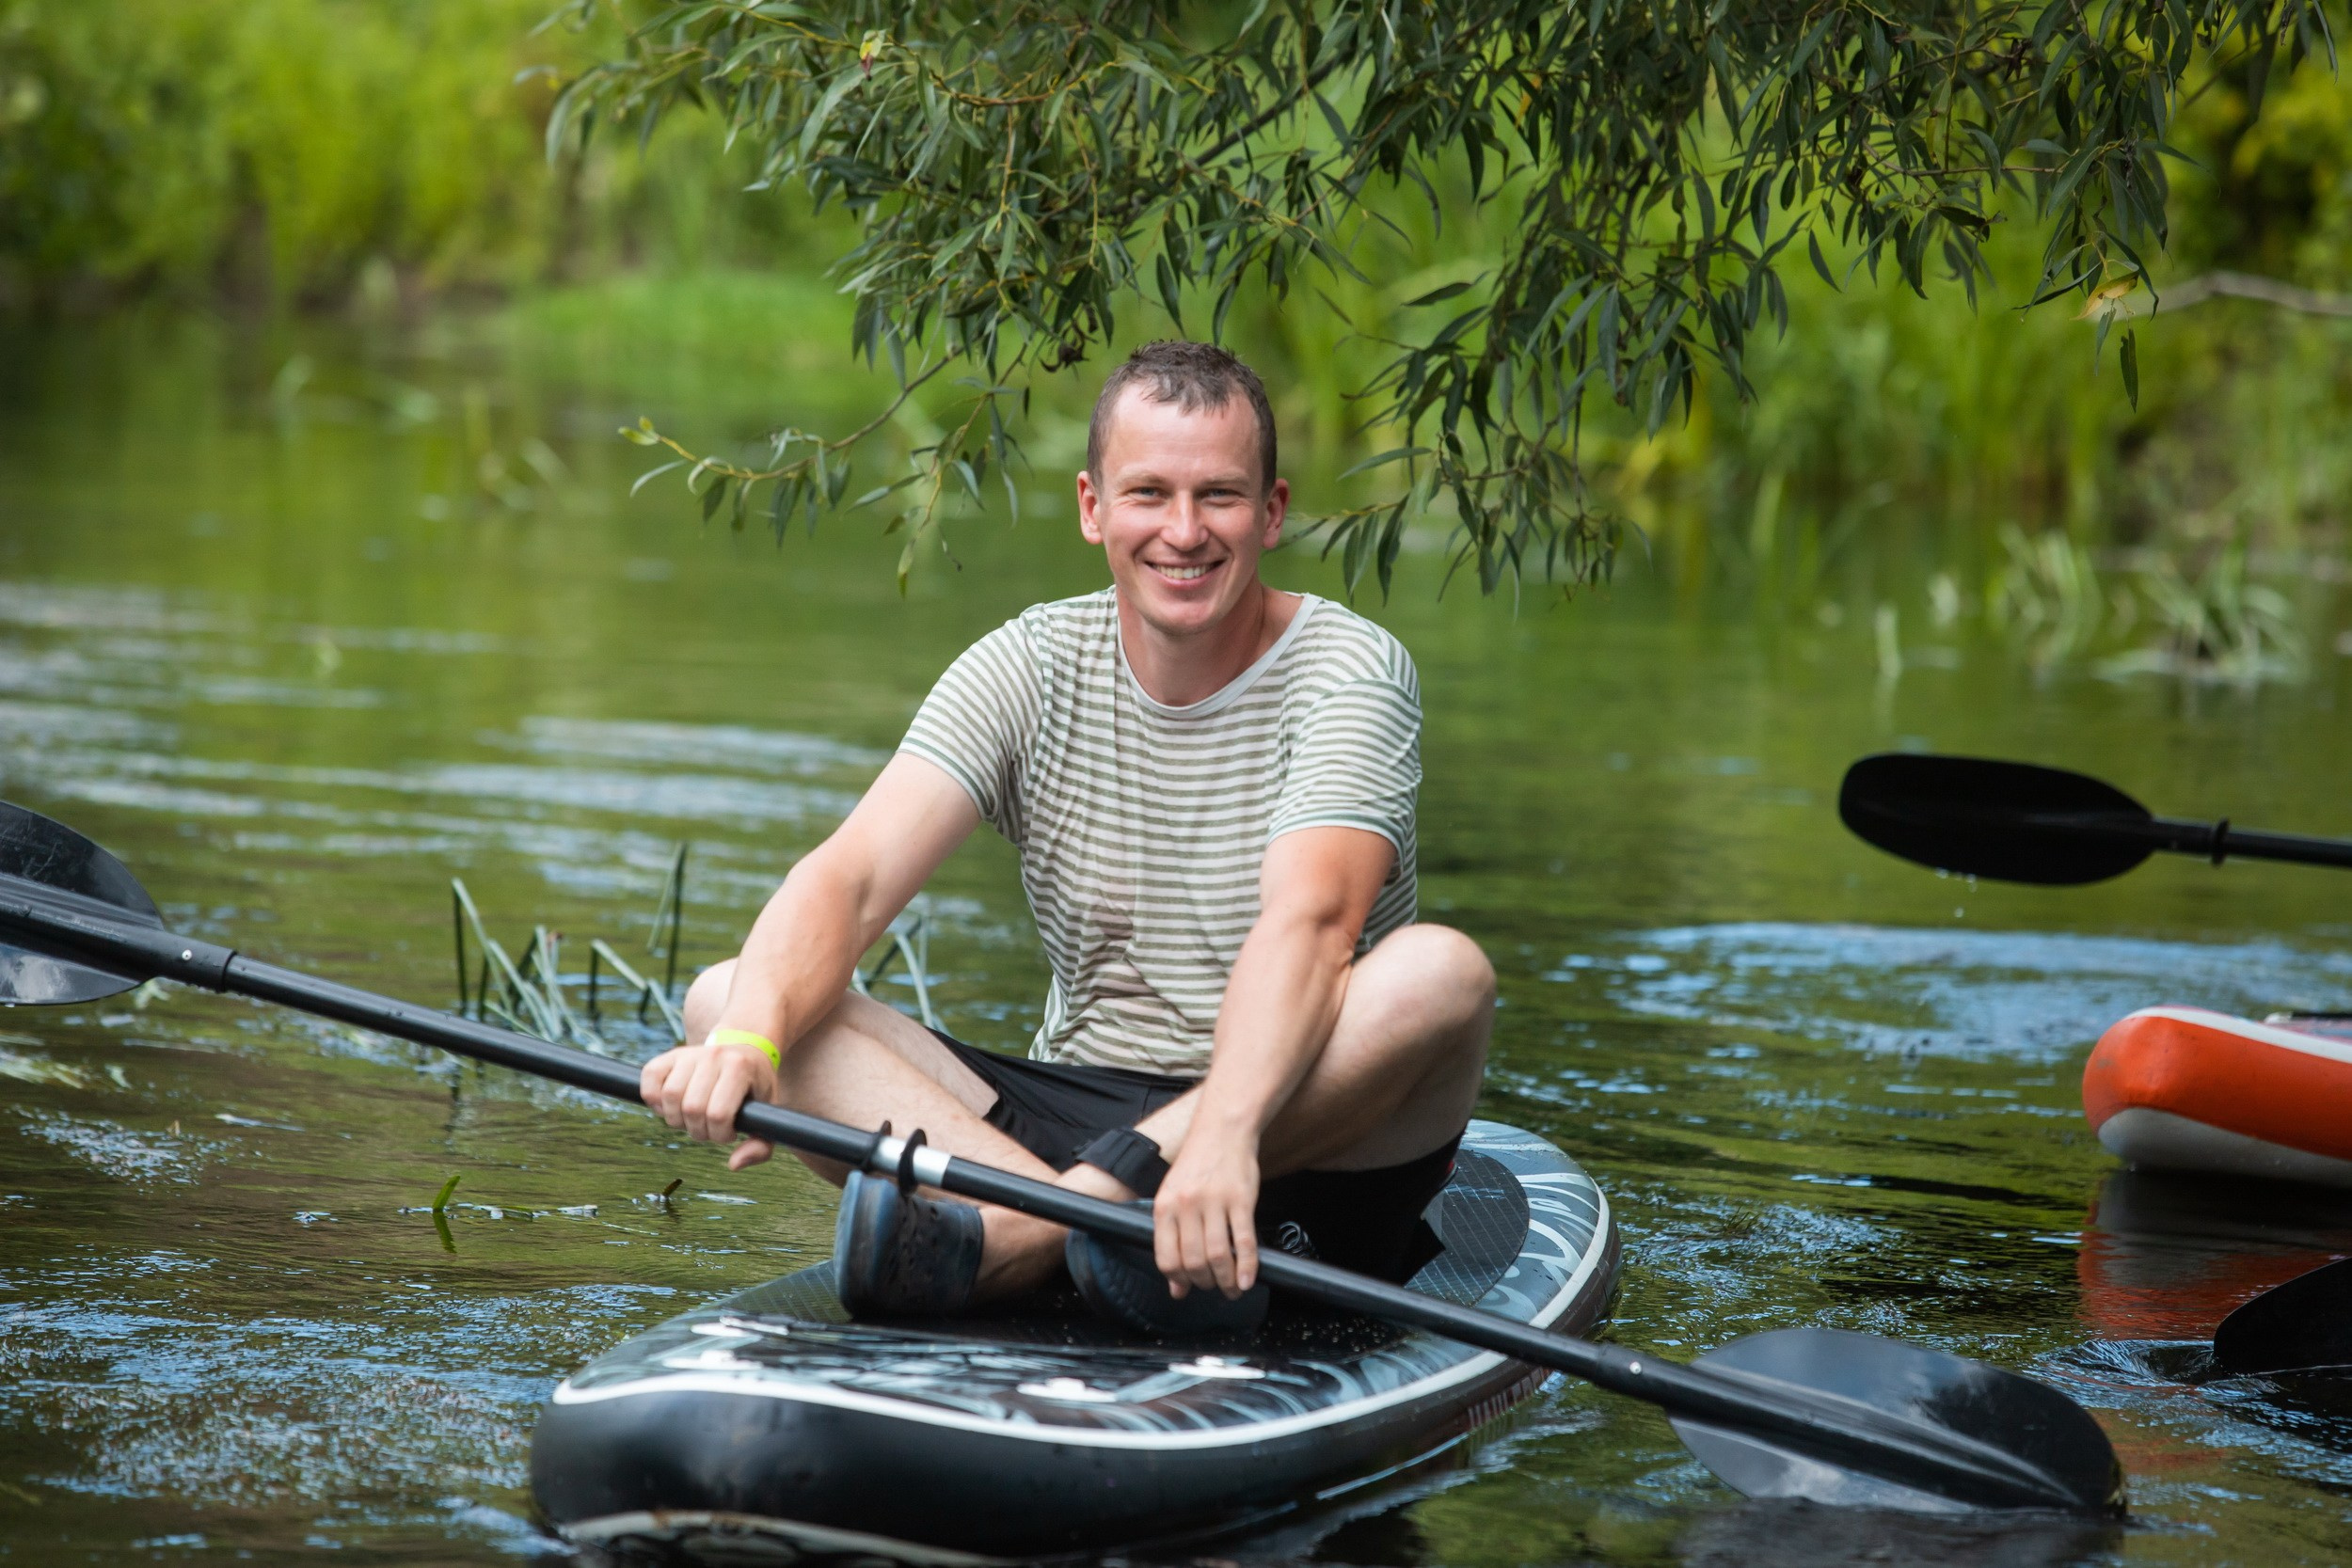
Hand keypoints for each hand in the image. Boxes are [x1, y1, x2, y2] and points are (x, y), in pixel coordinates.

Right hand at [639, 1040, 779, 1170]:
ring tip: (691, 1118)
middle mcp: (714, 1056)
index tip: (729, 1133)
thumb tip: (734, 1164)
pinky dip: (654, 1100)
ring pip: (669, 1096)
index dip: (720, 1135)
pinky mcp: (670, 1055)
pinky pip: (650, 1080)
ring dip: (676, 1119)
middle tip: (709, 1128)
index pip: (718, 1114)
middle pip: (692, 1108)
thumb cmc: (754, 1089)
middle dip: (698, 1131)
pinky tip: (670, 1106)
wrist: (744, 1049)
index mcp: (740, 1068)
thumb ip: (761, 1147)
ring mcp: (690, 1054)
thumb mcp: (767, 1115)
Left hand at [1152, 1129, 1260, 1297]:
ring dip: (1226, 1281)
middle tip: (1214, 1287)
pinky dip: (1247, 1266)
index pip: (1166, 1258)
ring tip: (1232, 1289)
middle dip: (1205, 1283)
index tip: (1189, 1287)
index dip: (1179, 1280)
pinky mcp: (1242, 1199)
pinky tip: (1247, 1279)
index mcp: (1165, 1206)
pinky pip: (1244, 1241)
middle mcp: (1186, 1205)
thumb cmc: (1197, 1165)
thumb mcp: (1173, 1196)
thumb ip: (1172, 1239)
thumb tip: (1176, 1288)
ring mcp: (1215, 1202)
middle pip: (1193, 1261)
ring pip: (1218, 1256)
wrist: (1222, 1130)